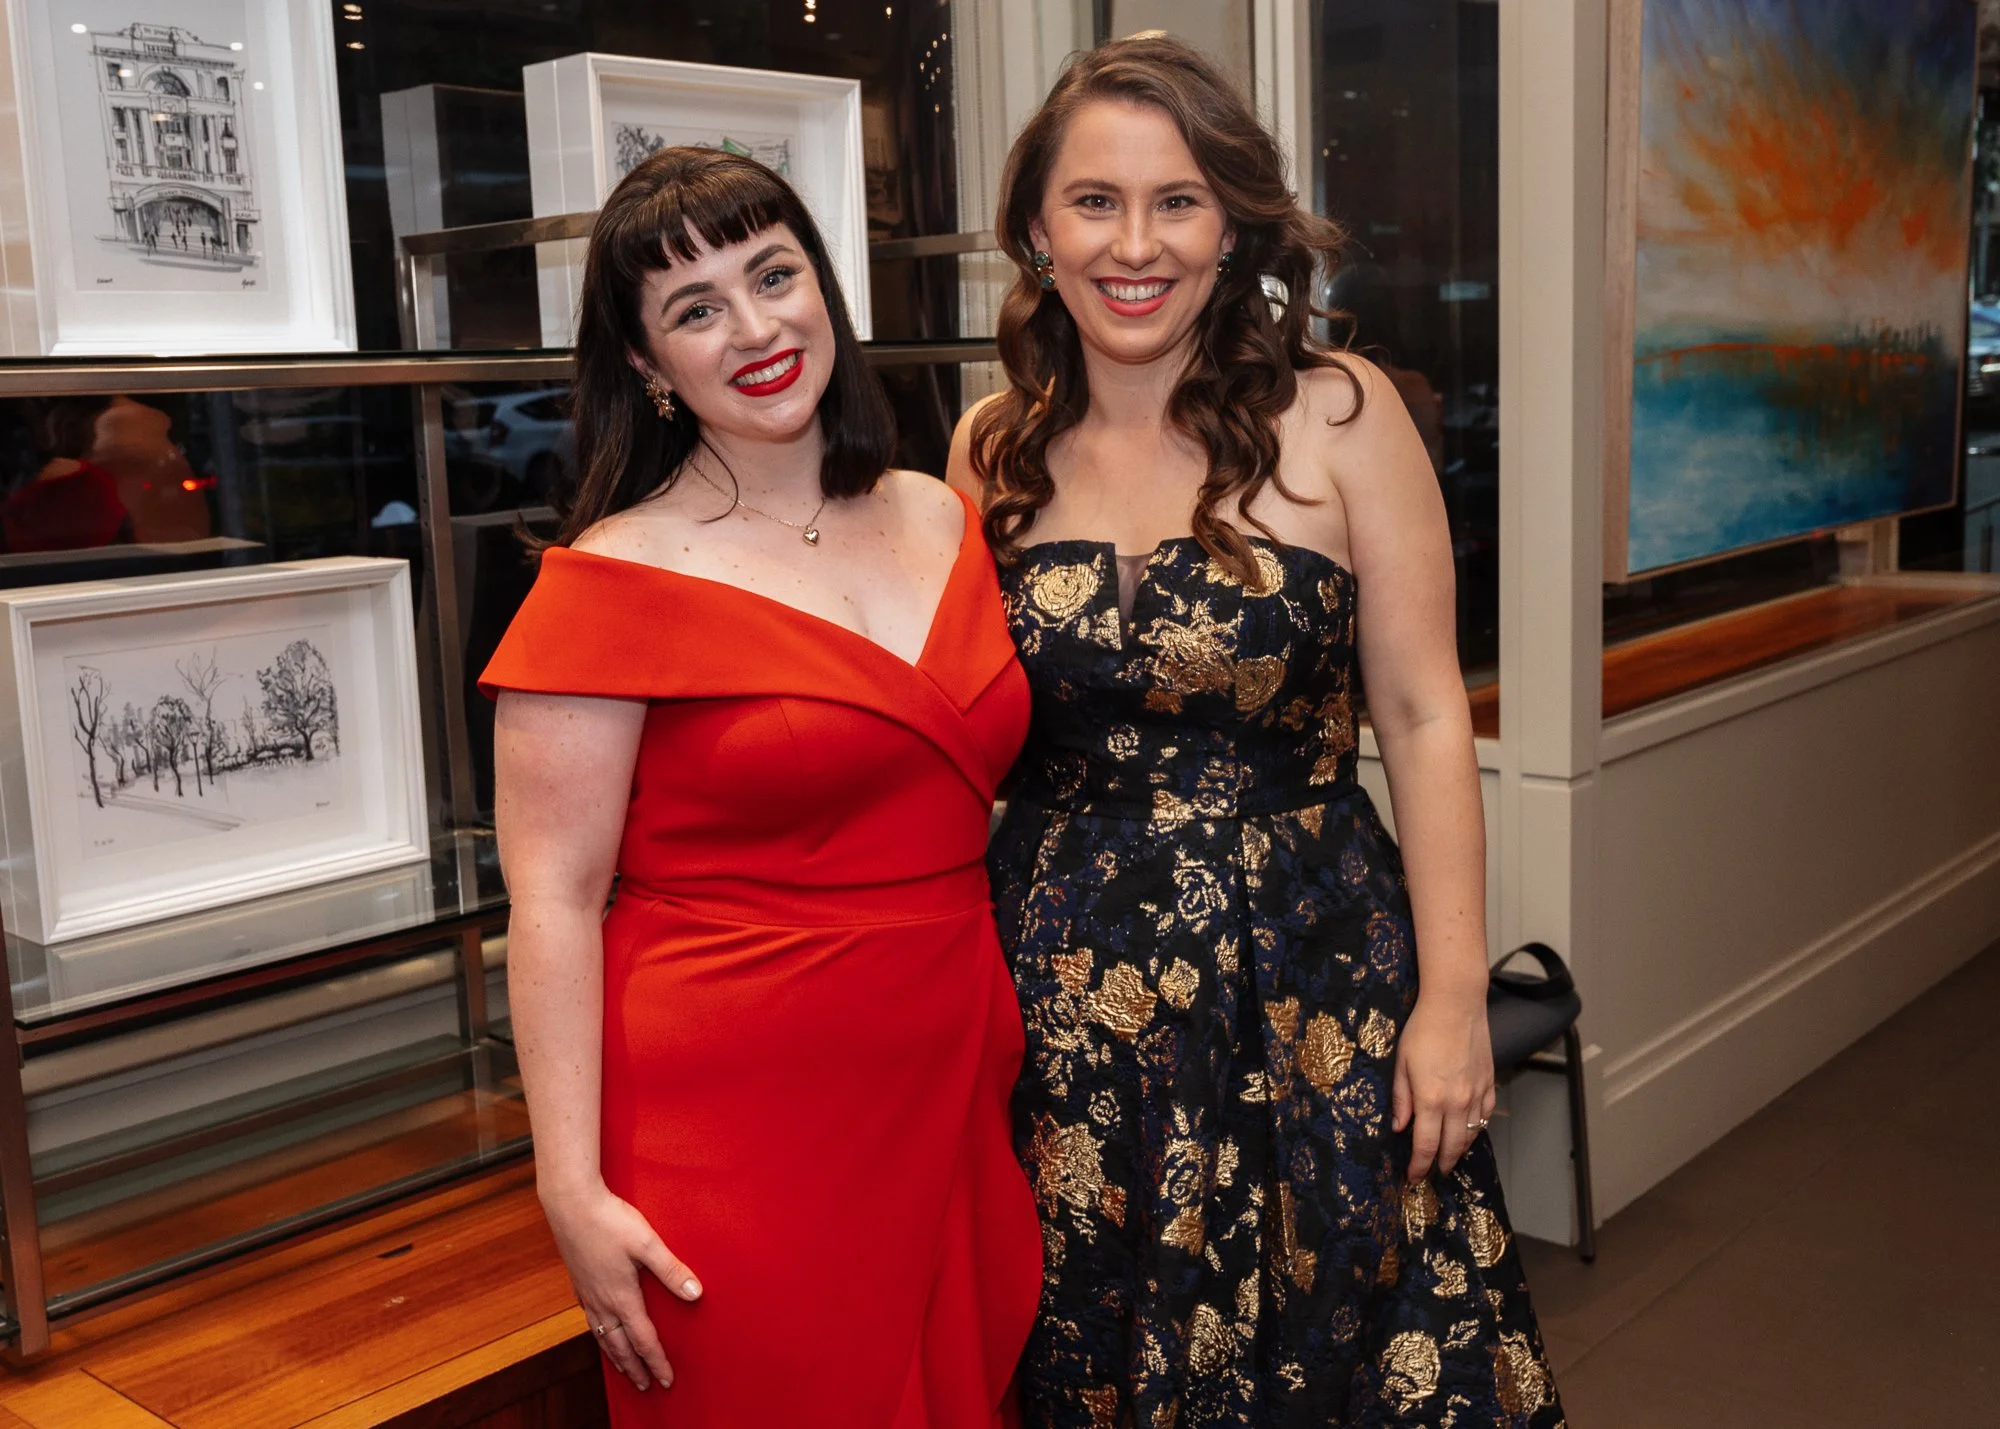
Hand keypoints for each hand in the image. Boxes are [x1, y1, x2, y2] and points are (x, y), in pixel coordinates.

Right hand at [541, 1180, 702, 1391]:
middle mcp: (602, 1301)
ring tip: (622, 1369)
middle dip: (634, 1368)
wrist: (570, 1204)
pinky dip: (599, 1335)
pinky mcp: (578, 1281)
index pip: (644, 1340)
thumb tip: (696, 1293)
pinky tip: (600, 1330)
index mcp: (622, 1297)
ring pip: (602, 1336)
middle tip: (644, 1386)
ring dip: (615, 1356)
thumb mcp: (648, 1243)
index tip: (666, 1380)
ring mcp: (587, 1292)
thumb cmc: (610, 1220)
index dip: (656, 1362)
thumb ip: (671, 1270)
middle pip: (620, 1346)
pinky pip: (590, 1319)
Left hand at [1391, 990, 1495, 1182]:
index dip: (1419, 1165)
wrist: (1456, 1005)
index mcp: (1431, 1099)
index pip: (1426, 1145)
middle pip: (1452, 1147)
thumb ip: (1402, 1098)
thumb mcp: (1401, 1064)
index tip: (1414, 1176)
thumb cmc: (1424, 1030)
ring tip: (1449, 1157)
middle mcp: (1457, 1102)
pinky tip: (1467, 1131)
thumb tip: (1399, 1127)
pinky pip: (1485, 1116)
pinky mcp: (1489, 1083)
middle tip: (1433, 1173)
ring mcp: (1476, 1094)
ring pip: (1470, 1135)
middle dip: (1441, 1164)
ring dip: (1459, 1150)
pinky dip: (1476, 1129)